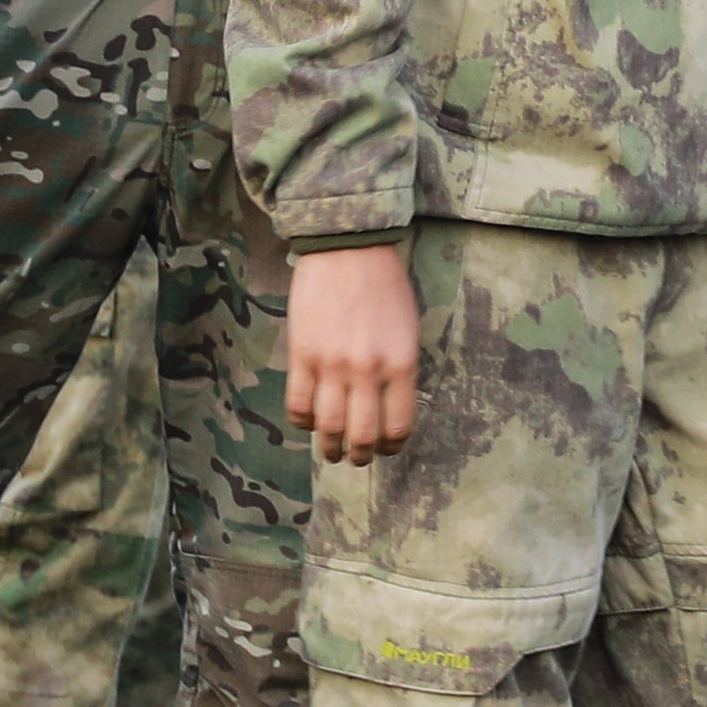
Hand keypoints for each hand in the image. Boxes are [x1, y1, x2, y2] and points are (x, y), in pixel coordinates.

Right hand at [285, 243, 420, 464]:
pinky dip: (302, 421)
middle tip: (356, 458)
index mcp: (401, 364)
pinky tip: (308, 421)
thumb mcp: (407, 330)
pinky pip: (298, 403)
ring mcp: (331, 364)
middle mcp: (367, 370)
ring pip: (328, 426)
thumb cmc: (384, 286)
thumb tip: (386, 408)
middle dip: (359, 455)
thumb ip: (399, 370)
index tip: (385, 448)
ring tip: (330, 450)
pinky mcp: (302, 354)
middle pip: (361, 434)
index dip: (391, 446)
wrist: (347, 249)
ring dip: (329, 446)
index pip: (398, 425)